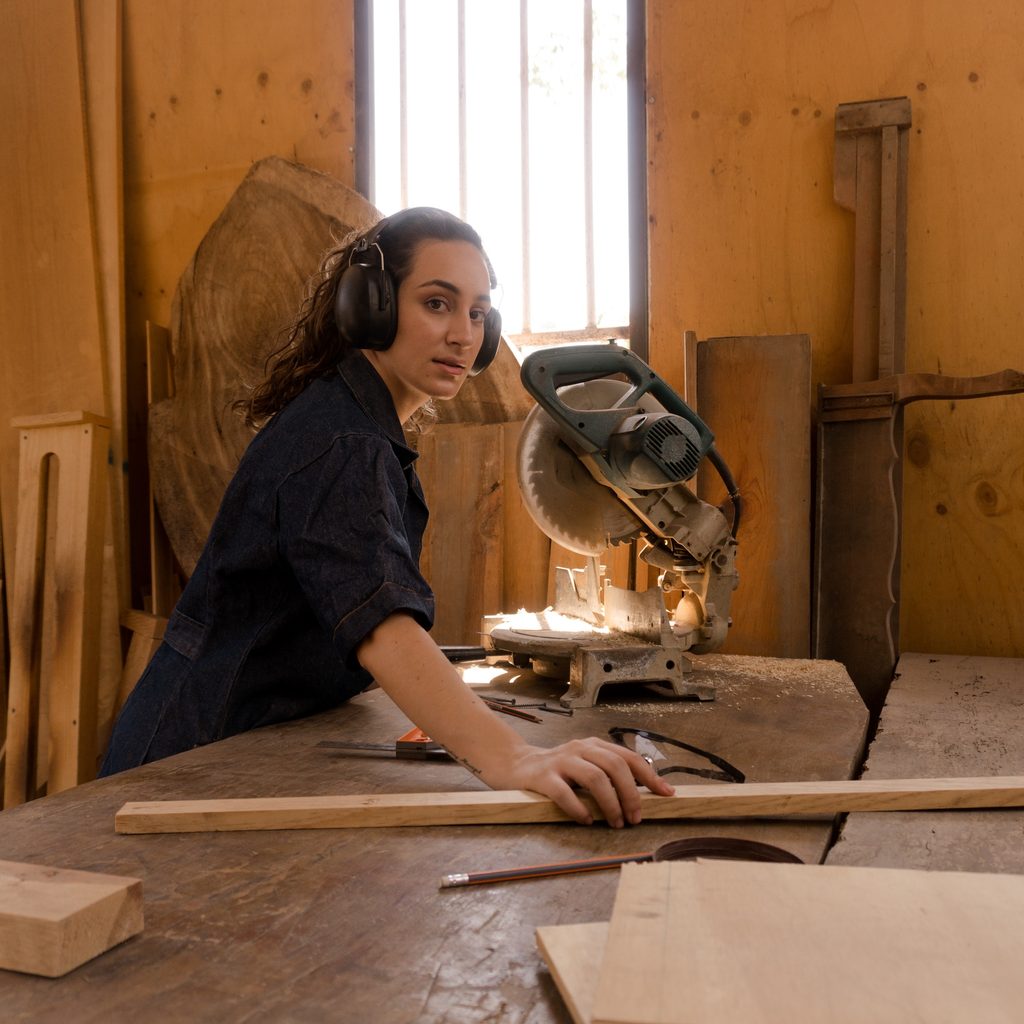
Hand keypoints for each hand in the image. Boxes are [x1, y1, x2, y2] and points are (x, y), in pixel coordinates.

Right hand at [485, 737, 675, 827]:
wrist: (517, 765)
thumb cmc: (559, 771)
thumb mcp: (587, 765)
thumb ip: (610, 774)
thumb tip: (645, 795)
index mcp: (594, 745)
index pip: (628, 757)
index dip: (650, 776)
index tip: (667, 794)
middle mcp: (580, 748)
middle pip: (614, 766)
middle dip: (631, 794)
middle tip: (635, 818)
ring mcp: (561, 761)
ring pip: (594, 777)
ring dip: (610, 803)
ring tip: (615, 823)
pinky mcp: (542, 777)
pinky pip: (564, 792)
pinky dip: (579, 808)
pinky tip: (587, 820)